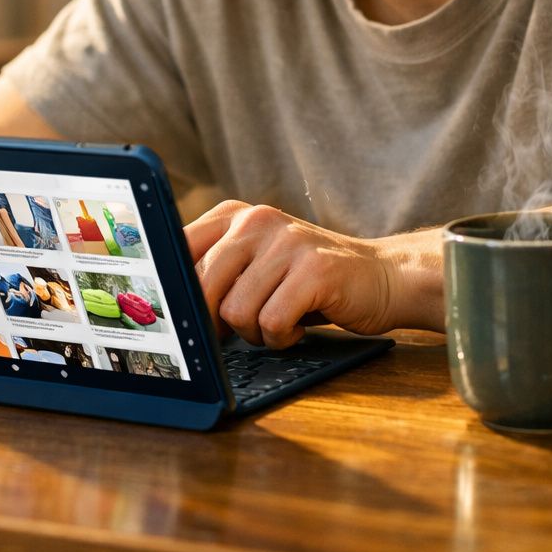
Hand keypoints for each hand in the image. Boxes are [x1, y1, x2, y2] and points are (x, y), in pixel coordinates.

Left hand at [184, 201, 396, 347]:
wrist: (382, 277)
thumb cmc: (307, 280)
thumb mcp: (256, 263)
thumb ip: (215, 272)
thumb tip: (169, 308)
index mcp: (234, 215)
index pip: (178, 251)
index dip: (174, 291)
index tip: (178, 317)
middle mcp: (257, 220)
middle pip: (202, 288)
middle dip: (217, 323)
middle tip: (245, 327)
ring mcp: (287, 242)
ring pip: (236, 312)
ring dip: (256, 333)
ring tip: (280, 320)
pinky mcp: (315, 268)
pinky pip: (272, 322)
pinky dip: (283, 336)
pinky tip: (301, 323)